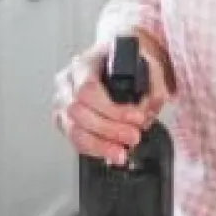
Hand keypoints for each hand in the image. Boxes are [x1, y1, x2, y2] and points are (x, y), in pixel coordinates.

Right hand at [50, 31, 173, 164]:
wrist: (118, 67)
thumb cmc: (128, 64)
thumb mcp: (147, 65)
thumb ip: (153, 86)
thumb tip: (151, 107)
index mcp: (86, 61)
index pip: (88, 87)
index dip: (112, 108)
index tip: (137, 118)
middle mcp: (68, 80)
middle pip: (78, 110)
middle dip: (109, 129)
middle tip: (134, 137)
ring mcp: (62, 101)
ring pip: (73, 128)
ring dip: (100, 144)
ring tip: (122, 153)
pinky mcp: (64, 120)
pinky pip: (74, 139)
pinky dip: (94, 150)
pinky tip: (110, 154)